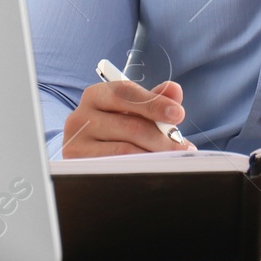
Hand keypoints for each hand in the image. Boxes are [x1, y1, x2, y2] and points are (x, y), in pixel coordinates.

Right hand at [61, 78, 195, 157]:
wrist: (88, 153)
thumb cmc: (115, 127)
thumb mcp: (132, 110)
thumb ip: (154, 99)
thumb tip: (174, 90)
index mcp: (96, 95)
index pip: (126, 93)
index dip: (155, 103)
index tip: (178, 114)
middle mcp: (81, 117)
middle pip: (131, 126)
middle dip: (163, 138)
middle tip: (183, 147)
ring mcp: (77, 143)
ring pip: (126, 151)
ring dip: (155, 156)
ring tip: (173, 160)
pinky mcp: (78, 167)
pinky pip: (116, 168)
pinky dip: (139, 169)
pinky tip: (153, 170)